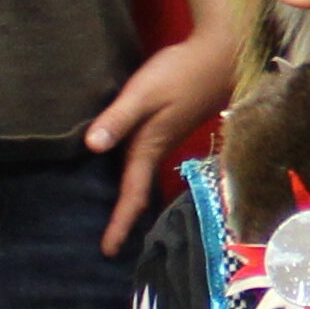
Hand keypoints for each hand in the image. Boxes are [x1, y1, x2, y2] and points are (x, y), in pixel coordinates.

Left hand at [92, 35, 243, 254]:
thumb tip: (92, 146)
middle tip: (106, 246)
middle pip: (137, 193)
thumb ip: (119, 118)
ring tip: (110, 216)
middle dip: (123, 220)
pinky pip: (143, 161)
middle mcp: (155, 149)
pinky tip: (118, 168)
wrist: (218, 57)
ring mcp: (162, 139)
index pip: (132, 195)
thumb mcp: (144, 93)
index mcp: (149, 148)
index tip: (108, 251)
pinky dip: (131, 175)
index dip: (119, 224)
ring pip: (140, 178)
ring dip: (127, 199)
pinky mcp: (164, 127)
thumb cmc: (181, 73)